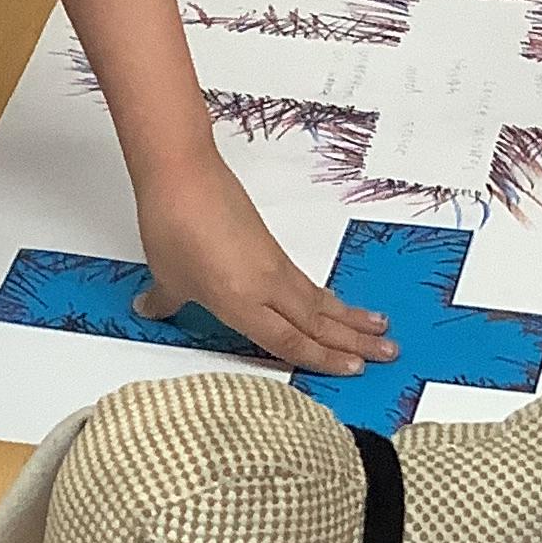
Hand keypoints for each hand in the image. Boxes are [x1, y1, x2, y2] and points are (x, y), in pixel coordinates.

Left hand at [134, 152, 393, 377]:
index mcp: (241, 302)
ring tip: (381, 330)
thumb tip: (152, 309)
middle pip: (318, 323)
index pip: (289, 341)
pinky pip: (306, 285)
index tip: (353, 369)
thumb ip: (166, 300)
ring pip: (318, 302)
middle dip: (355, 342)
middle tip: (389, 354)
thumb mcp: (167, 274)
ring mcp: (273, 266)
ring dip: (351, 319)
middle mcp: (266, 286)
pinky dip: (327, 300)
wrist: (183, 173)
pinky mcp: (271, 249)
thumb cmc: (174, 224)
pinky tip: (335, 307)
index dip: (322, 359)